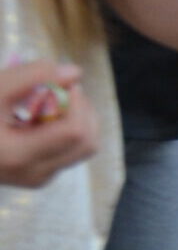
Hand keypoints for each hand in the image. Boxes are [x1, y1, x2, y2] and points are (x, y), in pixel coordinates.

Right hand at [0, 61, 97, 189]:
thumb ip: (30, 75)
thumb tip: (75, 72)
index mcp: (17, 156)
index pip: (75, 131)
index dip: (75, 102)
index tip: (58, 84)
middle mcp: (33, 174)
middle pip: (88, 142)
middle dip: (81, 110)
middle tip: (56, 92)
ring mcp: (37, 178)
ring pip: (84, 147)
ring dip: (76, 119)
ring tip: (46, 105)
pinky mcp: (39, 176)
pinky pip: (71, 151)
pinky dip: (66, 130)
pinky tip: (39, 119)